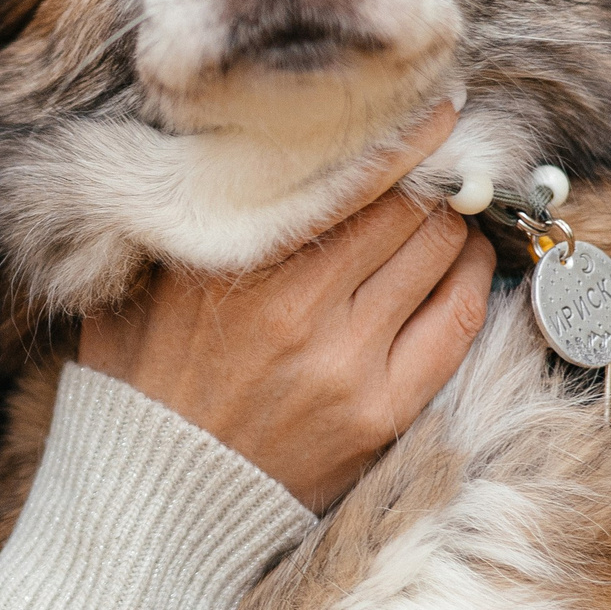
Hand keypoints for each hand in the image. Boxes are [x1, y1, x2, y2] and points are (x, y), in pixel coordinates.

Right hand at [78, 102, 494, 513]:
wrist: (158, 499)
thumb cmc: (144, 385)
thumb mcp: (139, 289)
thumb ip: (186, 225)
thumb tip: (233, 153)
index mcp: (229, 265)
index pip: (343, 178)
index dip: (403, 137)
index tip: (434, 109)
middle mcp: (290, 306)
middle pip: (401, 209)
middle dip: (433, 177)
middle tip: (448, 159)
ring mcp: (341, 361)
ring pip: (435, 255)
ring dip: (456, 224)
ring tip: (455, 209)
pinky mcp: (378, 411)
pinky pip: (455, 322)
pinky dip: (471, 279)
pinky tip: (467, 263)